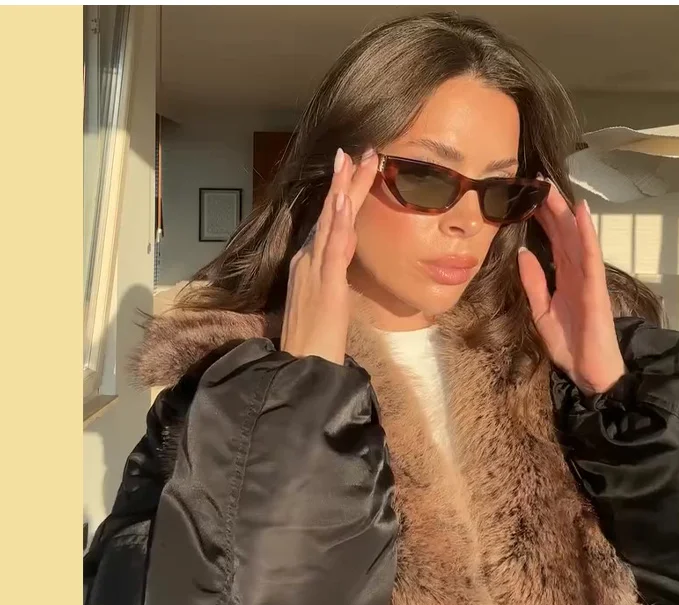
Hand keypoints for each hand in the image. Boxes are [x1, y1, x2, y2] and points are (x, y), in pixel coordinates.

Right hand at [281, 147, 378, 364]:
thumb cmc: (315, 338)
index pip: (329, 222)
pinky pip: (332, 250)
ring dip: (341, 190)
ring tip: (351, 160)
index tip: (355, 167)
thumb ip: (331, 274)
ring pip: (330, 224)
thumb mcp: (325, 300)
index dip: (341, 195)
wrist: (304, 363)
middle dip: (344, 181)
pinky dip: (336, 224)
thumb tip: (342, 254)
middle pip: (329, 215)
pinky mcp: (325, 285)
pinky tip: (342, 202)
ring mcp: (314, 271)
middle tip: (358, 150)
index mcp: (309, 264)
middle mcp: (307, 260)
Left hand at [518, 182, 624, 395]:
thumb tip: (523, 252)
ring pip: (575, 237)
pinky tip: (581, 213)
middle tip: (536, 179)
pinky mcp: (596, 286)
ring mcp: (587, 277)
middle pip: (563, 232)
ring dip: (565, 211)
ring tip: (553, 187)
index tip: (527, 195)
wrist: (588, 371)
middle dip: (551, 206)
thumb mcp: (541, 310)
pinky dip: (586, 233)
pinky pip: (590, 255)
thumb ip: (533, 282)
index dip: (542, 217)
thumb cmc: (570, 344)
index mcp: (563, 276)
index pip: (552, 240)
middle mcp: (576, 271)